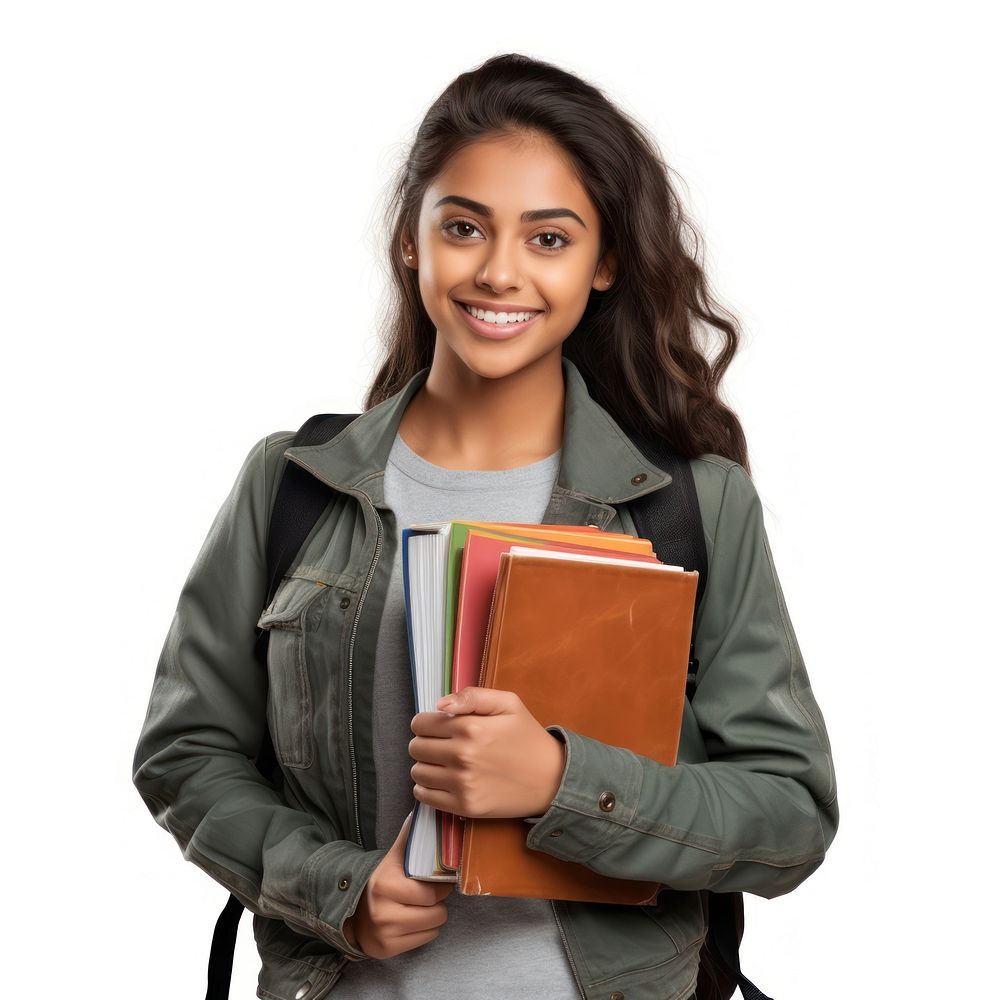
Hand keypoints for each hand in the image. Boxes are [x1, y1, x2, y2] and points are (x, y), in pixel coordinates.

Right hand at [344, 810, 453, 959]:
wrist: (352, 911)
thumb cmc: (380, 882)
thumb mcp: (392, 859)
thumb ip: (409, 838)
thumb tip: (423, 812)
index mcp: (385, 885)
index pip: (431, 892)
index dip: (441, 886)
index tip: (439, 881)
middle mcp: (383, 911)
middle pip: (436, 912)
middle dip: (437, 902)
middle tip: (430, 895)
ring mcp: (385, 933)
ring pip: (434, 927)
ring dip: (432, 917)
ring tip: (421, 908)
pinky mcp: (387, 950)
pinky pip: (425, 940)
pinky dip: (424, 931)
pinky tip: (412, 921)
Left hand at [408, 687, 567, 819]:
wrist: (552, 779)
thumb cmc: (528, 738)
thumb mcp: (508, 703)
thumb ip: (473, 696)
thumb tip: (441, 704)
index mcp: (470, 727)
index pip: (421, 723)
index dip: (426, 722)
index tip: (439, 726)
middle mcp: (462, 756)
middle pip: (416, 747)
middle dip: (425, 742)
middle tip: (443, 744)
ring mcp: (462, 784)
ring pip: (417, 772)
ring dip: (426, 765)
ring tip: (445, 763)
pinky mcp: (465, 807)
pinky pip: (424, 796)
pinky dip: (427, 788)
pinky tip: (444, 780)